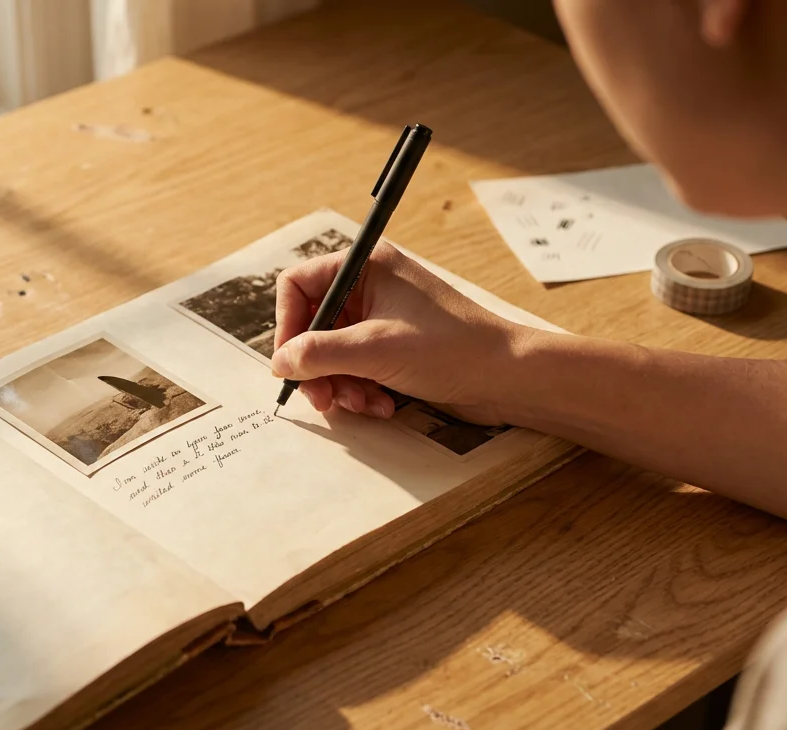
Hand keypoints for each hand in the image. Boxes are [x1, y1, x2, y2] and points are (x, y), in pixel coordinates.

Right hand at [271, 242, 535, 424]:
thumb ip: (318, 353)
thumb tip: (280, 362)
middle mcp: (371, 286)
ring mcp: (383, 318)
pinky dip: (361, 389)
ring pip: (333, 352)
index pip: (299, 285)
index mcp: (366, 266)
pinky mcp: (394, 347)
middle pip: (313, 325)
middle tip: (322, 399)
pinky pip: (356, 367)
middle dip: (316, 366)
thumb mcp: (374, 349)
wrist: (507, 377)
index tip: (291, 363)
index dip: (288, 325)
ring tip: (361, 404)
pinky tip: (381, 405)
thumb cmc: (450, 348)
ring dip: (340, 384)